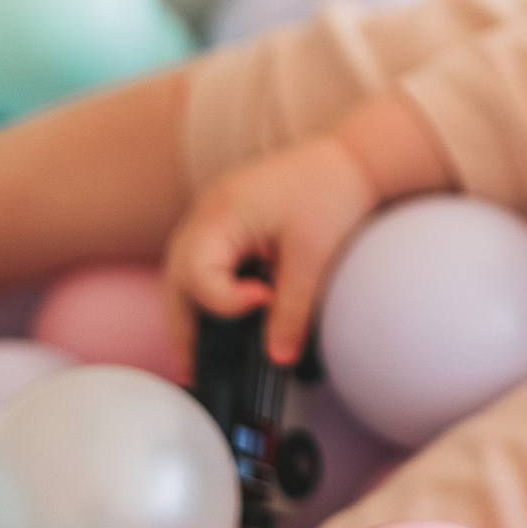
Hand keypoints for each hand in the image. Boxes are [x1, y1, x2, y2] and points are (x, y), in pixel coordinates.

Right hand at [163, 136, 378, 367]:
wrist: (351, 157)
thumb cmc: (331, 194)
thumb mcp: (313, 257)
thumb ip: (292, 310)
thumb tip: (278, 359)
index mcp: (220, 215)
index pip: (197, 275)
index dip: (225, 301)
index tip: (263, 302)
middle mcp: (204, 214)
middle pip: (175, 280)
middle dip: (185, 326)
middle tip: (199, 370)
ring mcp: (210, 217)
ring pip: (182, 274)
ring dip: (192, 313)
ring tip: (202, 357)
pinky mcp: (225, 223)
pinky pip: (200, 263)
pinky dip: (206, 293)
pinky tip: (223, 321)